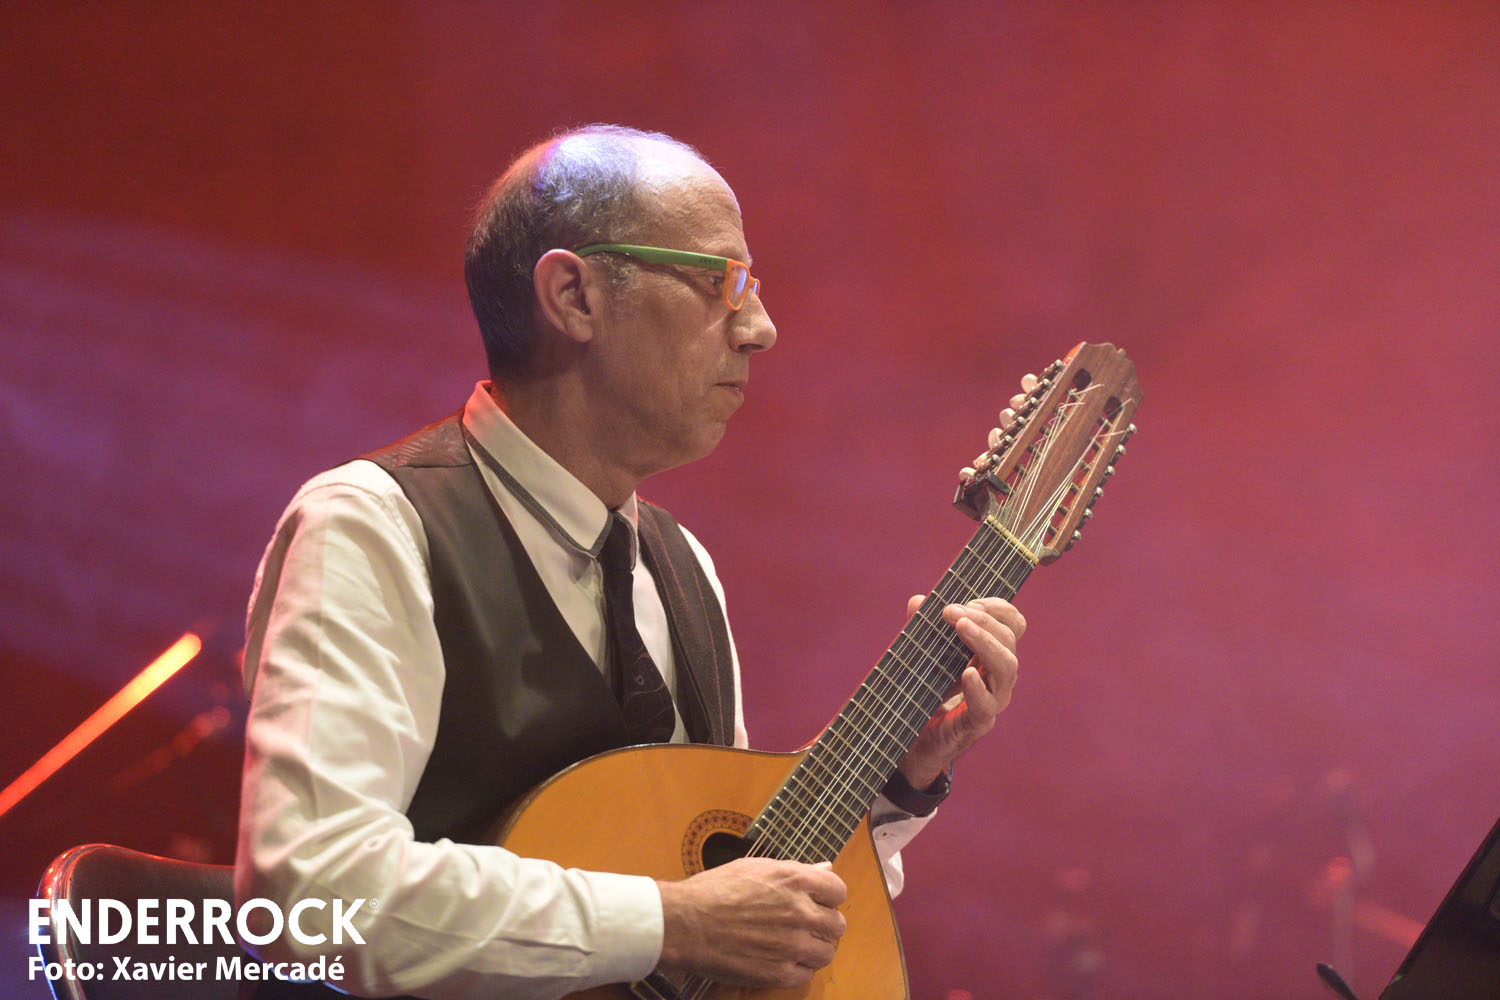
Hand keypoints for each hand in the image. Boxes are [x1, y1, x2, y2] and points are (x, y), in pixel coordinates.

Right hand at [655, 857, 847, 987]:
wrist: (685, 923)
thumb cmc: (714, 891)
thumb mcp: (756, 868)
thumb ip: (796, 871)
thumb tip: (825, 869)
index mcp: (796, 880)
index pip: (838, 890)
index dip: (827, 897)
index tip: (817, 902)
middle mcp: (800, 911)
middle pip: (836, 924)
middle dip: (822, 924)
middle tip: (802, 926)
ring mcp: (792, 944)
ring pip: (826, 952)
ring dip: (813, 949)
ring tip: (790, 945)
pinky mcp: (780, 972)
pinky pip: (806, 974)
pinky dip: (796, 969)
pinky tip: (779, 959)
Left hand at [896, 595, 1024, 788]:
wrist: (914, 738)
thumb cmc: (926, 689)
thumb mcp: (923, 652)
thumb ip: (922, 626)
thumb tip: (918, 600)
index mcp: (992, 653)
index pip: (1013, 624)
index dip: (996, 607)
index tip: (968, 600)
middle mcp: (999, 674)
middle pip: (1010, 640)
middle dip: (983, 620)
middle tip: (952, 611)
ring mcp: (993, 699)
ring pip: (1007, 667)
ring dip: (984, 642)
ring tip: (962, 626)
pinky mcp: (978, 722)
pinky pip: (986, 705)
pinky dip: (978, 688)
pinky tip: (965, 673)